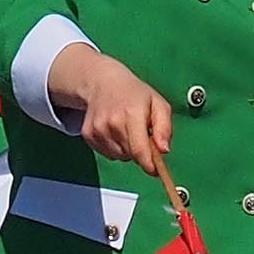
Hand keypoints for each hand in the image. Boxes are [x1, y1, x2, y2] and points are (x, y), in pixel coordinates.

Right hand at [63, 52, 172, 176]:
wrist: (103, 83)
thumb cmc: (134, 94)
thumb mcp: (158, 104)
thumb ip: (164, 128)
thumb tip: (164, 150)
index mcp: (132, 113)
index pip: (139, 150)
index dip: (149, 164)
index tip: (155, 170)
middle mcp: (112, 122)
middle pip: (131, 155)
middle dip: (140, 152)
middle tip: (142, 134)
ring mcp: (98, 129)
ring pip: (119, 156)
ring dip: (127, 150)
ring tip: (127, 130)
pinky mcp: (88, 135)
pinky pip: (107, 154)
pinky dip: (114, 147)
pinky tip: (114, 131)